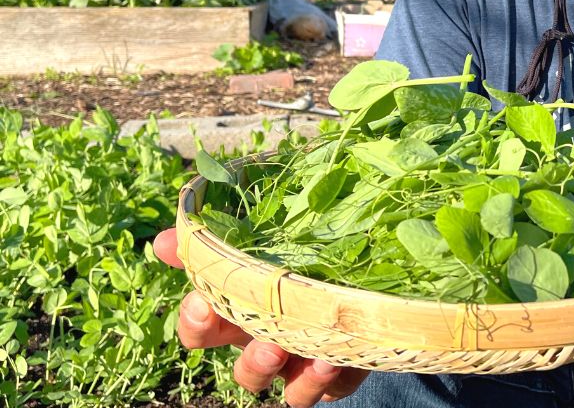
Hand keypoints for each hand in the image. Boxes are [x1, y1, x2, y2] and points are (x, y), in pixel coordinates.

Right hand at [153, 228, 368, 406]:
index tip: (202, 302)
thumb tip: (161, 241)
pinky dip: (332, 378)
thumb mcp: (255, 242)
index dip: (195, 323)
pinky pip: (335, 388)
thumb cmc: (294, 252)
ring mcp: (305, 363)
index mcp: (242, 316)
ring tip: (311, 355)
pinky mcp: (342, 370)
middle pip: (247, 373)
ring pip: (290, 393)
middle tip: (267, 345)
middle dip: (253, 364)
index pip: (201, 333)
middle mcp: (270, 345)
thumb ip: (212, 242)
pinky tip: (336, 357)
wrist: (350, 264)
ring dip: (301, 381)